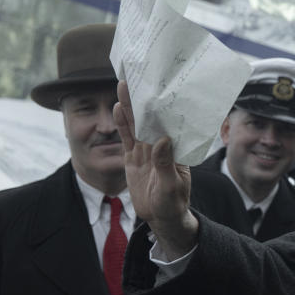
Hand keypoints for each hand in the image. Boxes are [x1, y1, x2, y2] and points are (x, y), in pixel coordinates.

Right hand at [114, 80, 197, 254]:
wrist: (162, 218)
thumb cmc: (174, 203)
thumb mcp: (172, 186)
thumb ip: (166, 164)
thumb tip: (163, 140)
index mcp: (177, 149)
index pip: (171, 123)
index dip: (166, 105)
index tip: (162, 86)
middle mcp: (162, 145)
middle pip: (152, 118)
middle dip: (145, 99)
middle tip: (139, 76)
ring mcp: (147, 150)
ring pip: (138, 124)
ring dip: (131, 106)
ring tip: (125, 84)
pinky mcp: (134, 158)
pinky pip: (126, 138)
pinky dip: (122, 124)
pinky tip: (117, 108)